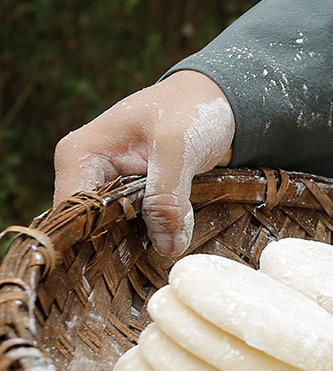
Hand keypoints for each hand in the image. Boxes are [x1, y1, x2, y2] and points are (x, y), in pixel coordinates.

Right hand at [53, 70, 234, 257]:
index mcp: (81, 155)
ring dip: (137, 249)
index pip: (71, 212)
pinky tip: (170, 251)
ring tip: (162, 260)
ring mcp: (113, 190)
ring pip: (114, 234)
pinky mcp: (137, 202)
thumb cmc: (192, 110)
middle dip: (117, 250)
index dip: (91, 240)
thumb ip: (167, 194)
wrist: (221, 104)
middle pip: (89, 229)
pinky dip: (153, 241)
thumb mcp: (178, 145)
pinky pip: (137, 231)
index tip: (120, 263)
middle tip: (148, 266)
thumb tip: (166, 247)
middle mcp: (88, 175)